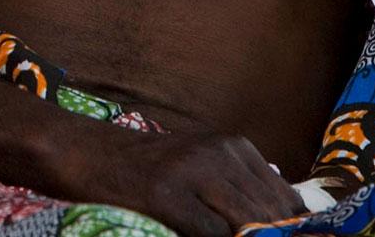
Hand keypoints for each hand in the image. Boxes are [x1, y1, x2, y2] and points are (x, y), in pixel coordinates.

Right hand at [40, 123, 304, 236]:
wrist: (81, 151)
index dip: (292, 229)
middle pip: (270, 213)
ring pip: (247, 224)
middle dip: (273, 236)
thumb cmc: (139, 167)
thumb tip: (284, 216)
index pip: (286, 198)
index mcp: (231, 145)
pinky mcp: (165, 194)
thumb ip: (235, 186)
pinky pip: (212, 234)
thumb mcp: (195, 165)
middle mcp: (217, 152)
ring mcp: (191, 171)